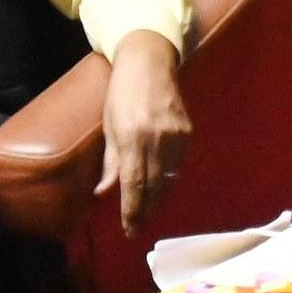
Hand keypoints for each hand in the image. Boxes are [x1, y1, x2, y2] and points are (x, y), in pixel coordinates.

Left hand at [95, 32, 193, 233]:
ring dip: (158, 197)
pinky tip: (163, 187)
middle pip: (154, 185)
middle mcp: (157, 139)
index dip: (132, 209)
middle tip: (137, 229)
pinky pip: (179, 163)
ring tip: (148, 213)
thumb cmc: (121, 94)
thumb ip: (110, 162)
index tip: (129, 229)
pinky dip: (170, 178)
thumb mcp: (109, 127)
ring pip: (169, 177)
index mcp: (133, 137)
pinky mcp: (188, 131)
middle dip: (145, 210)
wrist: (150, 63)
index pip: (134, 183)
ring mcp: (177, 135)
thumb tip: (103, 193)